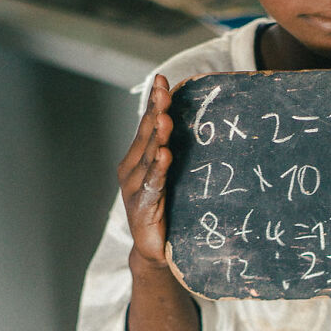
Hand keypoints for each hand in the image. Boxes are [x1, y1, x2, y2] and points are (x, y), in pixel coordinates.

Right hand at [118, 74, 174, 265]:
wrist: (157, 251)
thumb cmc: (167, 210)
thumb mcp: (172, 177)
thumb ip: (177, 153)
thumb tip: (199, 126)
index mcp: (138, 158)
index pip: (146, 124)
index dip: (153, 102)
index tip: (162, 79)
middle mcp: (132, 169)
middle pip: (146, 135)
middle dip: (155, 111)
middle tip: (163, 90)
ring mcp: (134, 188)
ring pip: (148, 157)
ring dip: (156, 137)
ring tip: (164, 118)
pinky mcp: (142, 207)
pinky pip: (152, 185)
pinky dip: (158, 170)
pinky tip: (164, 156)